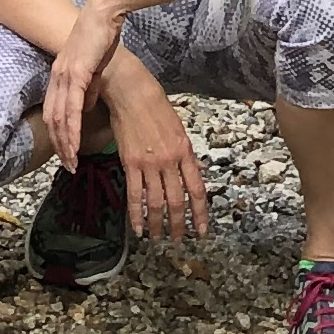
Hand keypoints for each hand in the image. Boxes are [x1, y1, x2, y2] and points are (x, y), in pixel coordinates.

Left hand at [39, 0, 130, 167]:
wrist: (104, 13)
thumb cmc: (102, 38)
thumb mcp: (94, 67)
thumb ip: (89, 88)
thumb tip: (86, 107)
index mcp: (60, 75)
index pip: (52, 112)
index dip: (57, 135)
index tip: (66, 153)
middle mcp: (57, 77)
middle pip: (51, 119)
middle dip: (59, 146)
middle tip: (68, 166)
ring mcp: (65, 75)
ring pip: (59, 118)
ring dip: (65, 143)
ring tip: (71, 162)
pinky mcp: (77, 73)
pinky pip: (72, 107)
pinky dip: (72, 128)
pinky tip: (75, 143)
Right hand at [95, 52, 205, 242]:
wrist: (132, 92)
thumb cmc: (155, 105)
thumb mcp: (178, 129)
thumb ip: (183, 154)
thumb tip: (189, 173)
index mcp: (185, 151)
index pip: (197, 189)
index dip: (200, 213)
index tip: (202, 230)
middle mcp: (170, 161)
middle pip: (177, 201)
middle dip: (179, 224)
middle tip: (178, 240)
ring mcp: (150, 163)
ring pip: (157, 202)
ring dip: (158, 224)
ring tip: (158, 238)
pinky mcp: (130, 163)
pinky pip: (135, 194)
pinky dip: (136, 214)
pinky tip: (137, 228)